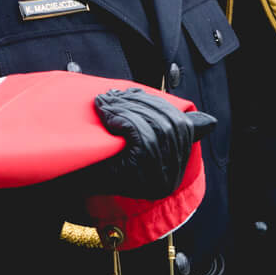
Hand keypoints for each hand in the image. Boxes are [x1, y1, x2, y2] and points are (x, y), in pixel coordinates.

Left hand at [77, 88, 215, 200]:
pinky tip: (107, 116)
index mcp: (173, 170)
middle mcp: (169, 180)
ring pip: (155, 130)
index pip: (182, 127)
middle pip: (170, 126)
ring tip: (105, 102)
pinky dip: (125, 120)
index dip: (159, 104)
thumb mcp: (135, 142)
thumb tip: (208, 120)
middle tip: (112, 94)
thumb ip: (162, 127)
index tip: (130, 91)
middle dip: (140, 103)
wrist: (67, 182)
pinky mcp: (138, 180)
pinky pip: (141, 138)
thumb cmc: (98, 160)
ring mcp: (155, 183)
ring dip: (128, 108)